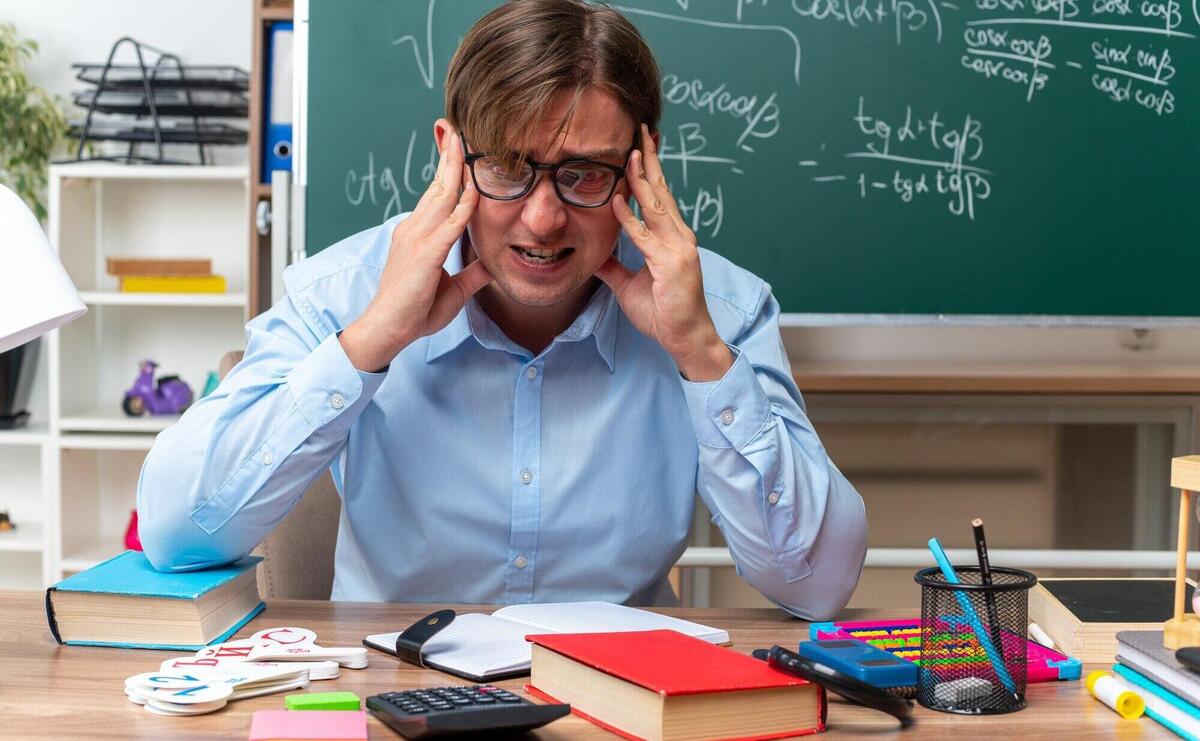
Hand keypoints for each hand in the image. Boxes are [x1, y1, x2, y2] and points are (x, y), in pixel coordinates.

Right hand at [340, 126, 491, 370]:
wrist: (389, 330)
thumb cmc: (414, 312)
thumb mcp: (453, 291)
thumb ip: (471, 275)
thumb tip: (491, 266)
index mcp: (417, 235)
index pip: (436, 194)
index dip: (448, 170)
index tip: (457, 147)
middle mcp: (414, 229)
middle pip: (437, 185)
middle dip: (449, 154)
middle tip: (456, 127)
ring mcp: (417, 239)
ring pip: (442, 195)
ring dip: (454, 166)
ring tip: (463, 139)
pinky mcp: (425, 254)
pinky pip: (450, 223)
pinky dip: (464, 203)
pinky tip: (475, 187)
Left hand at [596, 124, 733, 381]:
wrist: (686, 338)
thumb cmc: (664, 312)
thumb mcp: (628, 285)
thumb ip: (612, 267)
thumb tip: (591, 254)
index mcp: (671, 237)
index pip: (658, 196)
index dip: (647, 170)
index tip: (637, 146)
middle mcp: (678, 236)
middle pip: (661, 190)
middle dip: (649, 159)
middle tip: (641, 130)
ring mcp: (678, 248)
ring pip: (656, 205)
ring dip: (641, 178)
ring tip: (630, 152)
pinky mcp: (672, 264)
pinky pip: (645, 236)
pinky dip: (629, 218)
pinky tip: (616, 200)